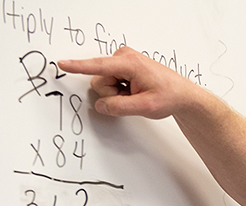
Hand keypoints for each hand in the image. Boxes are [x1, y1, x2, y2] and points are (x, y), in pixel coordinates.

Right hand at [57, 46, 196, 119]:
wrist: (182, 95)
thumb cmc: (169, 97)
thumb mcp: (145, 107)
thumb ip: (120, 107)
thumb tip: (101, 106)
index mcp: (130, 63)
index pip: (98, 66)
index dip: (78, 66)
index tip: (62, 64)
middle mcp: (124, 57)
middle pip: (100, 80)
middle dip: (112, 94)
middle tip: (133, 98)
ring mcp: (123, 61)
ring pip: (104, 83)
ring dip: (117, 93)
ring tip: (136, 95)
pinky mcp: (124, 67)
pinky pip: (111, 82)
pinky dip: (121, 91)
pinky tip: (134, 91)